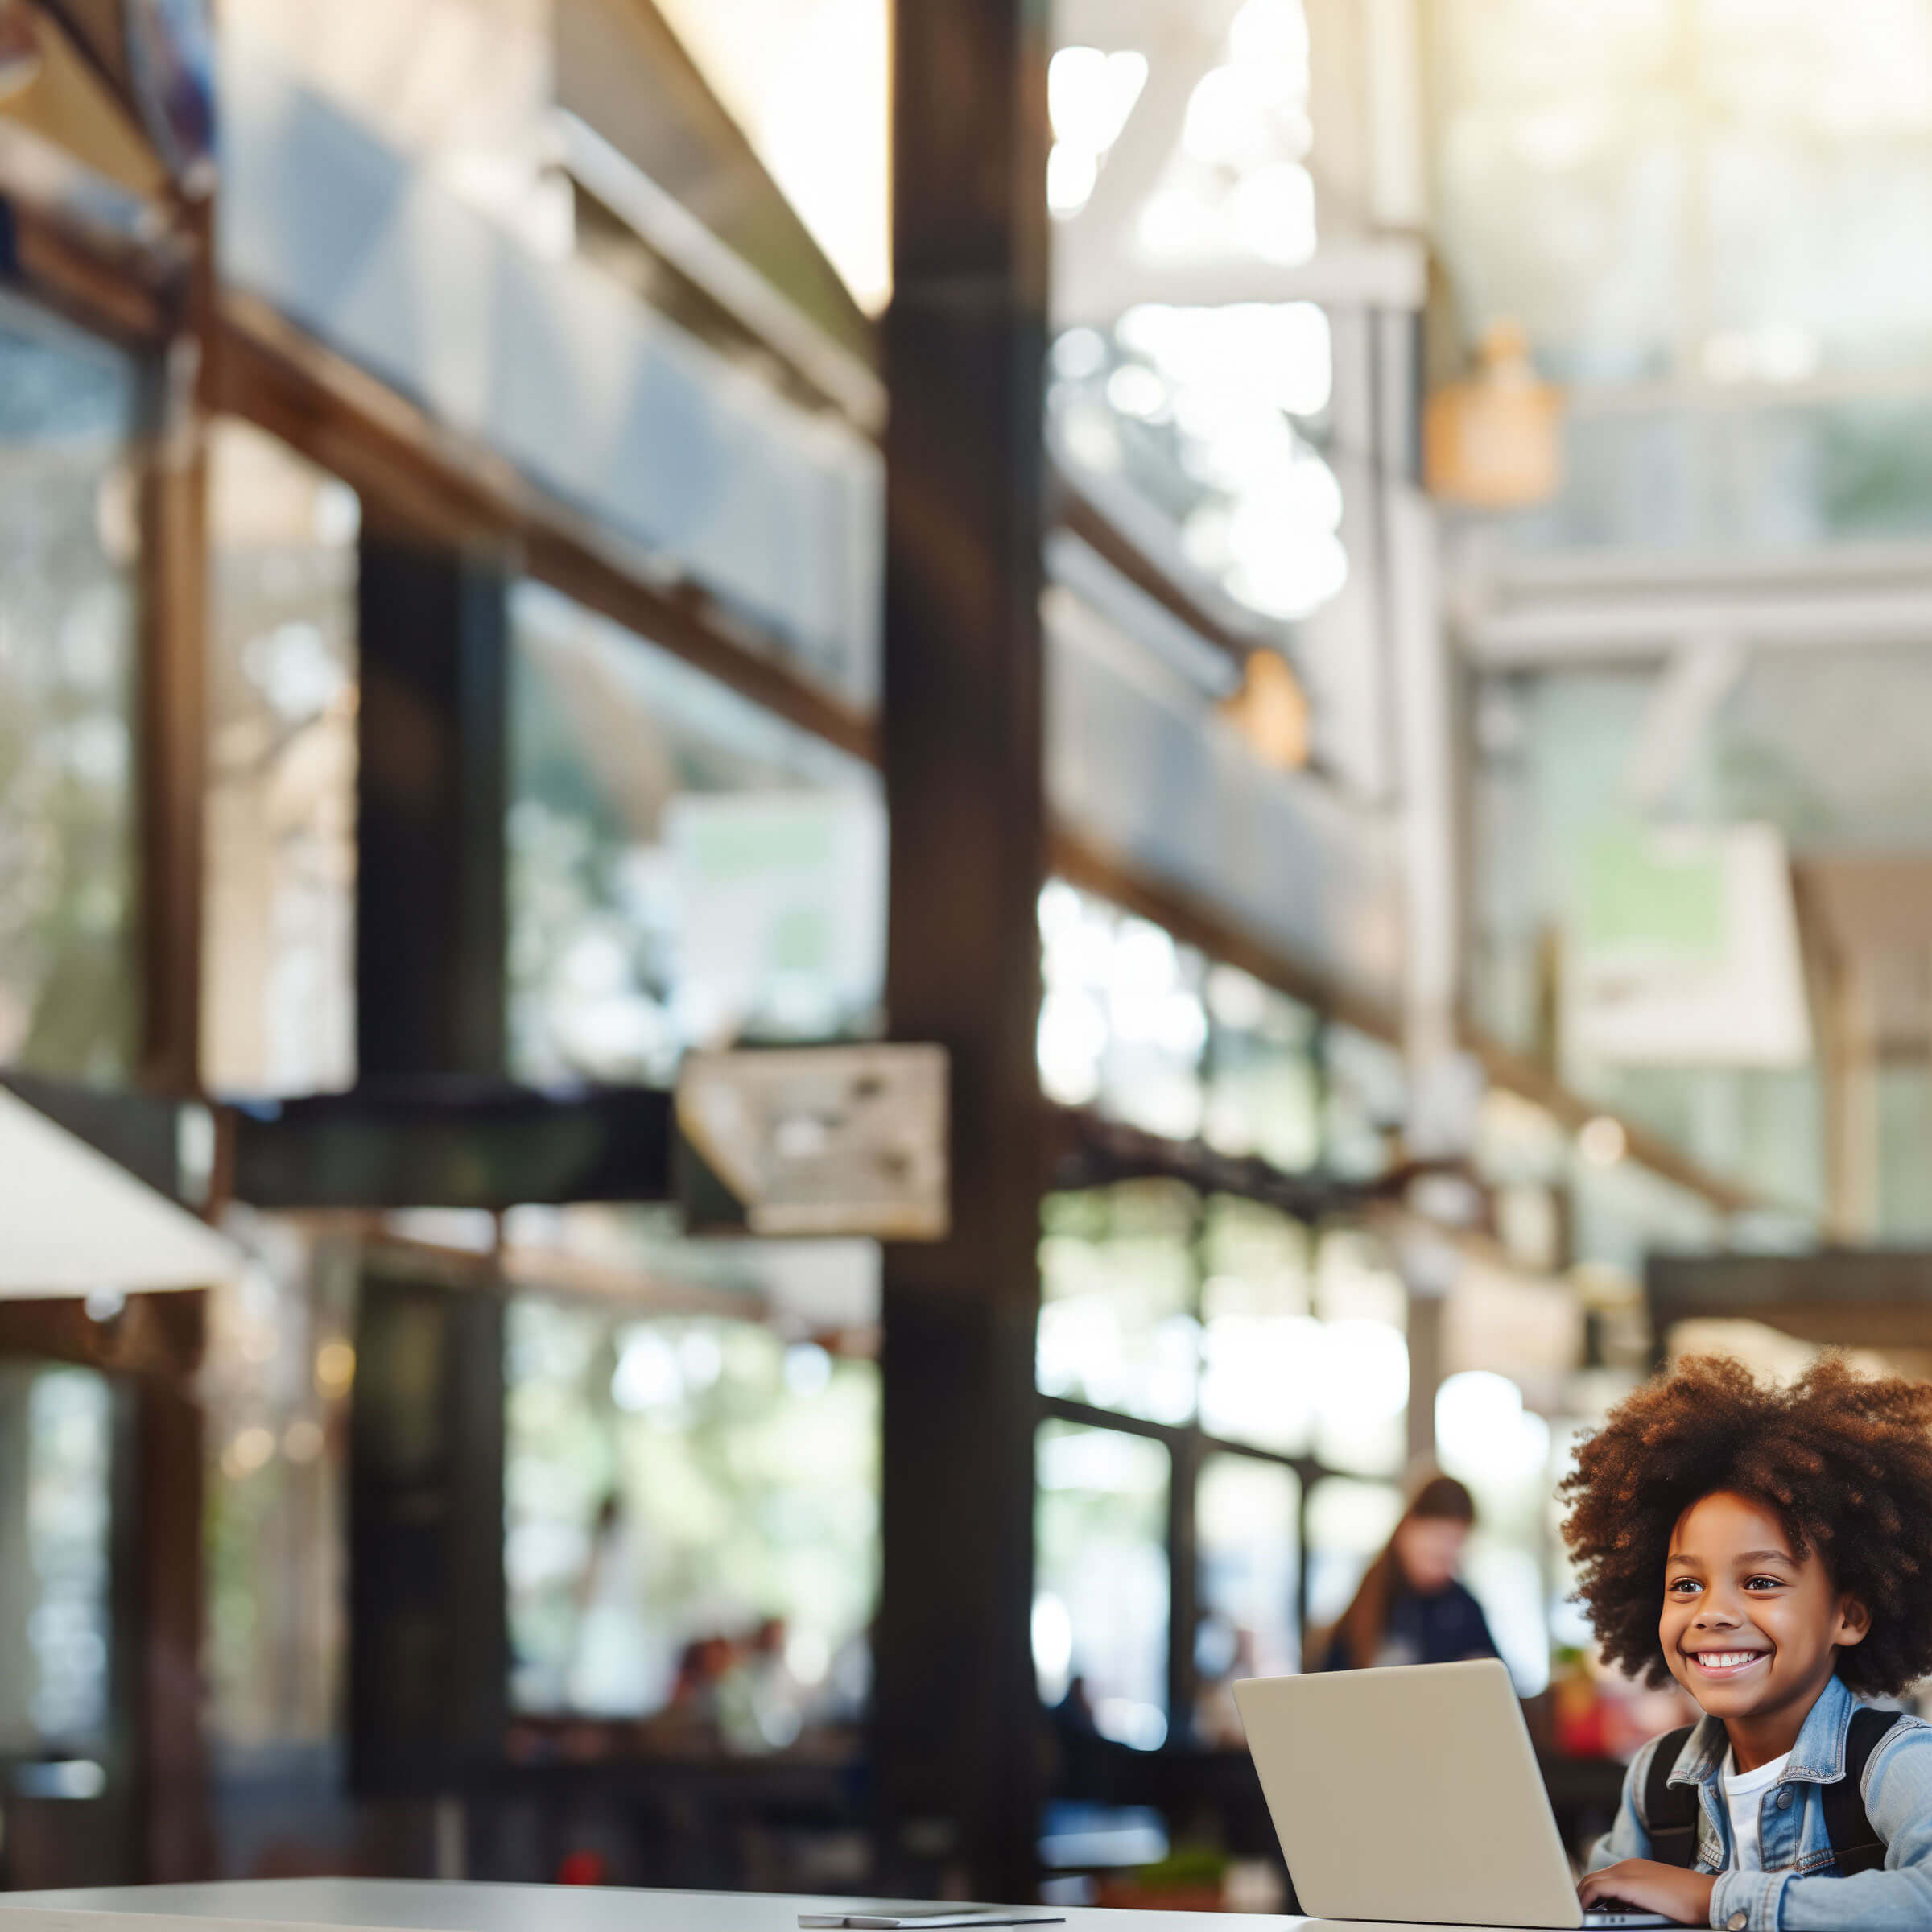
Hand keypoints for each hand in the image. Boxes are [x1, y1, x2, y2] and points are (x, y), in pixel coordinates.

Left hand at [1579, 1859, 1717, 1926]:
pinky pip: (1594, 1889)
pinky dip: (1584, 1901)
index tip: (1585, 1910)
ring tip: (1576, 1916)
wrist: (1709, 1897)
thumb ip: (1639, 1902)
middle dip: (1581, 1897)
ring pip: (1590, 1883)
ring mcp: (1626, 1872)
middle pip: (1593, 1879)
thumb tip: (1623, 1913)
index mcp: (1635, 1869)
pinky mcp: (1626, 1883)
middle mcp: (1627, 1866)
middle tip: (1576, 1914)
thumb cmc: (1691, 1904)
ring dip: (1580, 1899)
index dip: (1591, 1895)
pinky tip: (1582, 1915)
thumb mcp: (1658, 1902)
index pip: (1603, 1879)